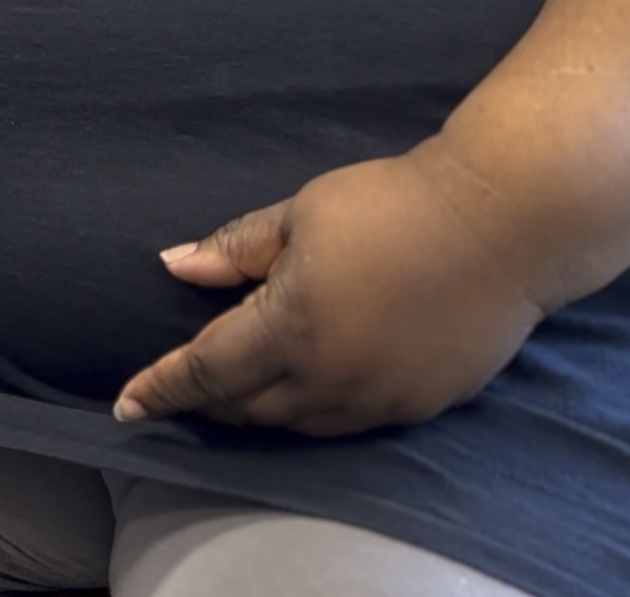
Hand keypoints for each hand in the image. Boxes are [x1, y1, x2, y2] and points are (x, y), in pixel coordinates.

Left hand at [113, 151, 544, 436]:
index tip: (126, 404)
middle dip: (207, 402)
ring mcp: (381, 398)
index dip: (162, 388)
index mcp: (290, 327)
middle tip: (180, 389)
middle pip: (248, 408)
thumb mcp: (301, 213)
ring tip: (235, 393)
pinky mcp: (422, 404)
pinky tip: (307, 390)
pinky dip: (313, 413)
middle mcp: (331, 377)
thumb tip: (173, 267)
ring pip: (298, 425)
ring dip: (259, 411)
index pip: (206, 372)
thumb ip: (236, 249)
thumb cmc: (392, 205)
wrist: (503, 224)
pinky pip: (350, 422)